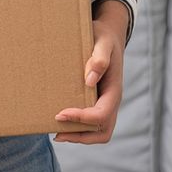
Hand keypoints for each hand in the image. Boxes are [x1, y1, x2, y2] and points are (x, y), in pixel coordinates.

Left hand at [54, 0, 126, 144]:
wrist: (110, 35)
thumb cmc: (103, 37)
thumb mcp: (102, 42)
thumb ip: (99, 58)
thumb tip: (89, 80)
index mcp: (114, 89)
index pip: (101, 114)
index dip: (81, 118)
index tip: (60, 114)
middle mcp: (112, 100)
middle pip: (104, 131)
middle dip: (81, 136)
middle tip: (57, 133)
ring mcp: (107, 103)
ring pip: (99, 132)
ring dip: (79, 136)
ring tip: (58, 132)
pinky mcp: (99, 102)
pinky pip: (93, 124)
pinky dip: (79, 129)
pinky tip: (63, 122)